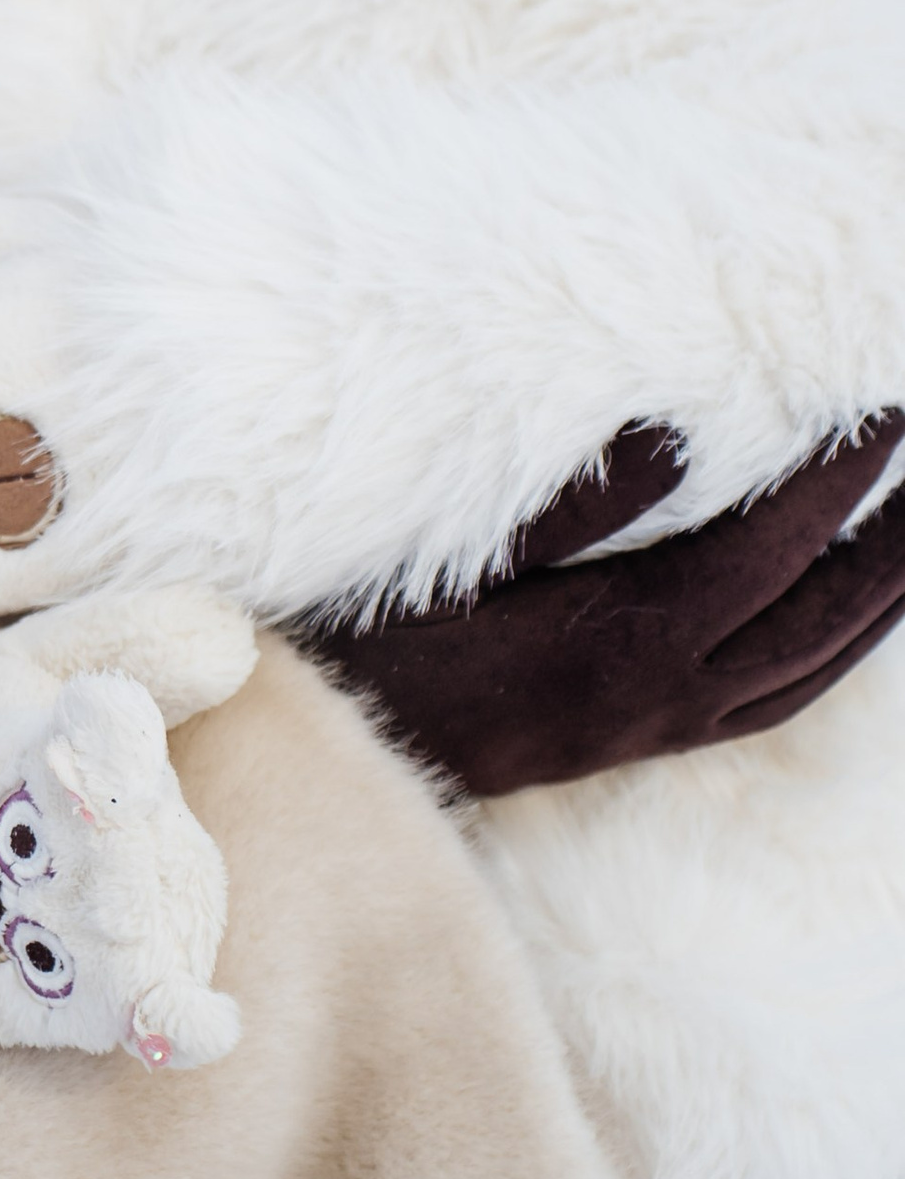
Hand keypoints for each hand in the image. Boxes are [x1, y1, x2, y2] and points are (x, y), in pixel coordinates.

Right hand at [297, 414, 904, 798]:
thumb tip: (673, 435)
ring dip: (877, 605)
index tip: (881, 414)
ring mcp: (658, 726)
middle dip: (895, 545)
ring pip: (810, 670)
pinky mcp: (641, 742)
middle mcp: (662, 694)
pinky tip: (840, 621)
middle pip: (822, 620)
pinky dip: (826, 657)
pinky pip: (774, 703)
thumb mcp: (459, 564)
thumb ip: (570, 505)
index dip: (835, 483)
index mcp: (624, 641)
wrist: (330, 764)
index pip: (768, 552)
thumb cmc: (377, 648)